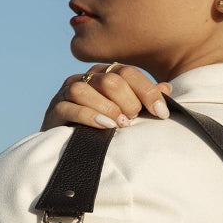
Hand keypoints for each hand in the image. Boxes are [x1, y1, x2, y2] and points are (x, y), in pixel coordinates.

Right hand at [41, 64, 172, 130]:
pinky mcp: (55, 111)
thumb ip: (144, 100)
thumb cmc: (107, 129)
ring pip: (85, 89)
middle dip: (127, 101)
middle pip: (109, 79)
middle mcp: (85, 79)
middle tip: (134, 119)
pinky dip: (88, 116)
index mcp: (105, 75)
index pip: (128, 72)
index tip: (162, 114)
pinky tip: (105, 126)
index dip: (148, 92)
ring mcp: (67, 93)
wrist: (72, 150)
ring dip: (107, 107)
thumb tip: (167, 89)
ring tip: (120, 125)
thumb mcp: (129, 114)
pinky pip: (69, 107)